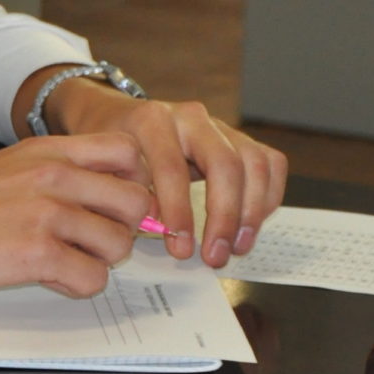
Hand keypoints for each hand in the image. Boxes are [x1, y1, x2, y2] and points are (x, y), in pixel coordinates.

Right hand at [0, 132, 158, 298]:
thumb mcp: (9, 167)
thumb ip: (56, 175)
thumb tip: (103, 199)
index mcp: (49, 150)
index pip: (127, 152)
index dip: (132, 180)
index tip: (113, 203)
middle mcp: (55, 176)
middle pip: (135, 202)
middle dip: (121, 227)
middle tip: (91, 240)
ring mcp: (48, 214)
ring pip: (119, 245)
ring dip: (97, 260)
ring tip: (62, 260)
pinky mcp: (38, 254)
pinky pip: (93, 279)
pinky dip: (76, 285)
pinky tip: (47, 277)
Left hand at [46, 77, 288, 269]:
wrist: (116, 117)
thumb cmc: (110, 149)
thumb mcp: (103, 168)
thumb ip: (125, 194)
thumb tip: (153, 230)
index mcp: (152, 120)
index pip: (172, 167)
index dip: (179, 211)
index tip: (180, 249)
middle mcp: (191, 117)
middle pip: (225, 164)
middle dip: (224, 217)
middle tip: (215, 257)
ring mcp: (220, 125)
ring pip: (255, 163)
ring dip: (251, 213)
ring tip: (236, 249)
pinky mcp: (239, 138)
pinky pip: (269, 163)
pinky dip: (268, 197)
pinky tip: (250, 226)